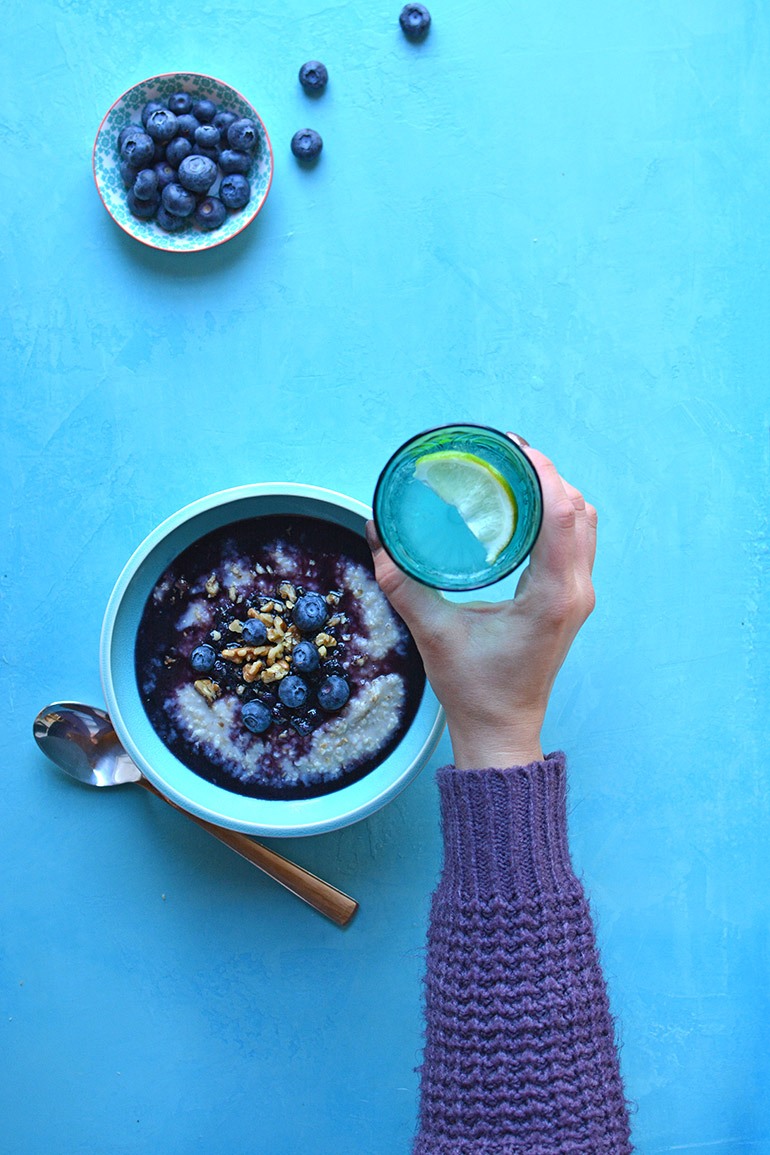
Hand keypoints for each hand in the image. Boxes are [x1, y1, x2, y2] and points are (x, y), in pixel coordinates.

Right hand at [366, 437, 596, 768]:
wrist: (500, 731)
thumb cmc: (474, 689)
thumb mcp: (433, 633)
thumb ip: (403, 583)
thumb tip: (376, 535)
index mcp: (551, 595)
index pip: (562, 514)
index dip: (542, 471)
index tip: (512, 447)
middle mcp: (574, 591)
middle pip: (578, 511)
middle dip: (547, 475)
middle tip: (505, 456)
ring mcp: (578, 597)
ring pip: (584, 525)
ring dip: (556, 495)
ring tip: (515, 477)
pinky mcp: (570, 602)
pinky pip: (576, 544)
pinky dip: (558, 517)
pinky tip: (523, 512)